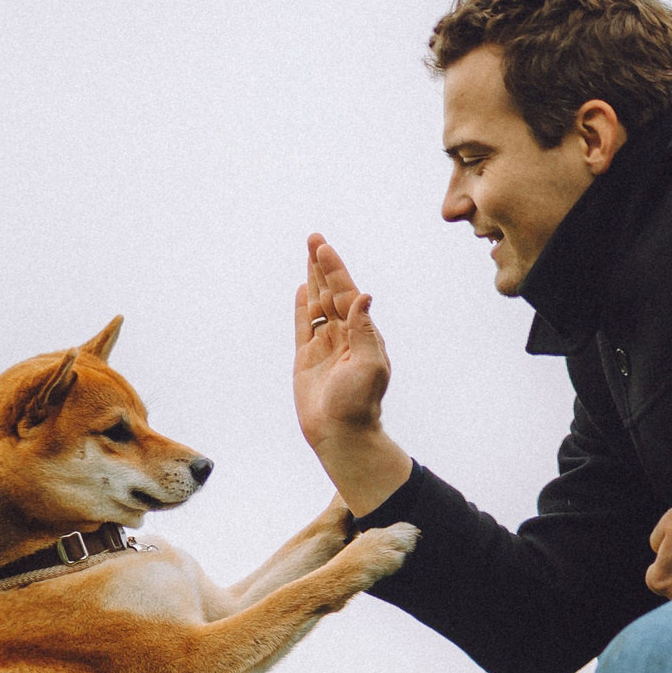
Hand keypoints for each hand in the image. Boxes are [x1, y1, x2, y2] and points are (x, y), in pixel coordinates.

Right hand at [294, 234, 388, 442]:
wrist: (342, 434)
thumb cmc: (360, 404)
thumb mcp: (369, 365)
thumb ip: (364, 330)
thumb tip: (364, 297)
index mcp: (362, 334)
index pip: (347, 293)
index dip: (335, 269)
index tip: (323, 248)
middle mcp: (344, 335)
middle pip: (332, 292)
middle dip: (323, 265)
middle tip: (314, 238)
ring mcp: (325, 346)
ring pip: (317, 304)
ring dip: (313, 279)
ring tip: (308, 255)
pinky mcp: (307, 359)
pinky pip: (303, 326)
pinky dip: (302, 308)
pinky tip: (301, 291)